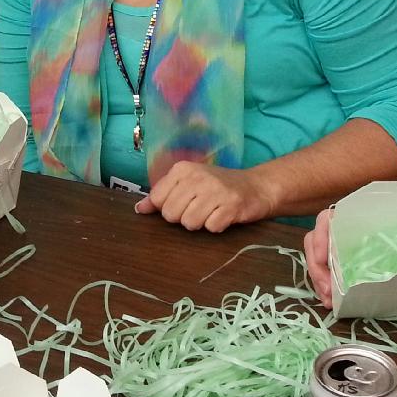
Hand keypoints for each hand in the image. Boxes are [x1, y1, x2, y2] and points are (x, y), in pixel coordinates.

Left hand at [135, 161, 274, 231]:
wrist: (256, 186)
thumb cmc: (218, 186)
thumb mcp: (188, 184)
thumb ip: (162, 195)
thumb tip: (139, 209)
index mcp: (183, 169)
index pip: (158, 199)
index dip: (168, 207)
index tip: (184, 202)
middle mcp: (197, 176)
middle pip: (171, 215)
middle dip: (184, 218)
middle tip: (200, 207)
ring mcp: (215, 190)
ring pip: (189, 223)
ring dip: (201, 223)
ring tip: (212, 211)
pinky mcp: (232, 205)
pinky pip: (211, 227)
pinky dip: (217, 226)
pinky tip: (224, 215)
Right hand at [304, 191, 396, 307]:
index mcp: (359, 213)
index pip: (328, 219)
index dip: (320, 237)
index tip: (322, 259)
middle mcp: (347, 228)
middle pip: (317, 243)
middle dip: (317, 268)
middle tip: (328, 291)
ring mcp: (347, 246)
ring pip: (321, 260)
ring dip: (320, 280)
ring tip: (328, 301)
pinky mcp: (350, 264)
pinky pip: (330, 273)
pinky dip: (328, 288)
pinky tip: (332, 302)